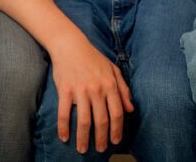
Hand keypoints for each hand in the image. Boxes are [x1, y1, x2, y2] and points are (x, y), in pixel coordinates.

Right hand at [51, 36, 133, 152]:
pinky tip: (64, 138)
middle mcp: (97, 89)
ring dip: (84, 138)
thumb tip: (131, 109)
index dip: (117, 129)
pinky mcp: (65, 90)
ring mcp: (80, 91)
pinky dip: (64, 128)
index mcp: (110, 85)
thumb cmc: (94, 58)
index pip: (117, 112)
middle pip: (102, 120)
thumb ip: (123, 89)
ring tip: (82, 149)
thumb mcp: (114, 70)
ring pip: (84, 121)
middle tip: (101, 149)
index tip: (116, 141)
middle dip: (102, 138)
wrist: (71, 46)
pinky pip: (64, 113)